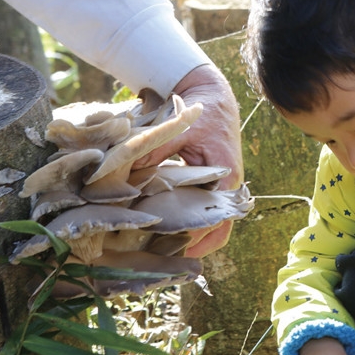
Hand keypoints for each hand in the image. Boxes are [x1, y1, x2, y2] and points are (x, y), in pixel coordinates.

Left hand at [132, 63, 242, 257]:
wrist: (214, 98)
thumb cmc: (201, 113)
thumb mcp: (179, 128)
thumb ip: (156, 149)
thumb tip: (125, 171)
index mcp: (226, 177)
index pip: (212, 219)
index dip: (190, 235)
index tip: (163, 243)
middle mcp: (229, 191)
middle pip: (218, 233)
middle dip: (194, 248)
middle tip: (161, 257)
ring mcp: (223, 193)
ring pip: (215, 230)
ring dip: (193, 241)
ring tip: (160, 250)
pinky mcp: (214, 190)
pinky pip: (207, 217)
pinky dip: (191, 227)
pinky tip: (165, 231)